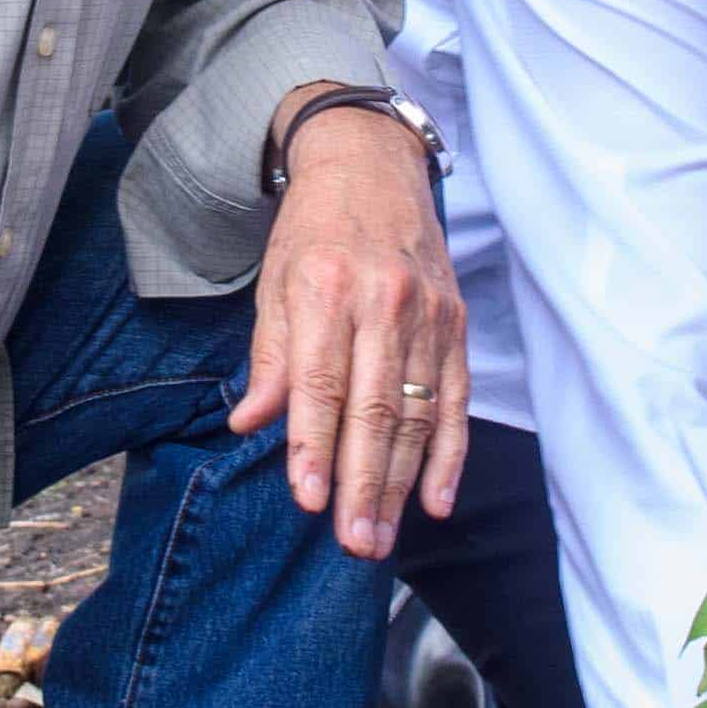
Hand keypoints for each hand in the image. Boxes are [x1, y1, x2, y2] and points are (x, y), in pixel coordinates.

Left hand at [233, 96, 462, 559]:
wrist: (372, 164)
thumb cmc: (313, 231)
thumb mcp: (275, 282)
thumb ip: (270, 357)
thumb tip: (250, 424)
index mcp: (327, 291)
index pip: (321, 383)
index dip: (314, 445)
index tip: (309, 500)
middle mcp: (384, 303)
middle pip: (376, 409)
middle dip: (364, 484)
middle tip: (354, 543)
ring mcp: (428, 315)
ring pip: (417, 413)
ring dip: (401, 483)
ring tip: (382, 537)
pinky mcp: (456, 323)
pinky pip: (456, 400)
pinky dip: (449, 454)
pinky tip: (436, 501)